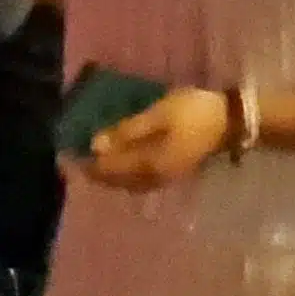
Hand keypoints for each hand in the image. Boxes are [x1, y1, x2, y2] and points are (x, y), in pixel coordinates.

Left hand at [80, 85, 233, 189]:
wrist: (232, 122)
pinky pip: (138, 180)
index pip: (108, 169)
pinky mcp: (172, 172)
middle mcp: (156, 178)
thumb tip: (94, 145)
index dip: (83, 165)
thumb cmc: (193, 112)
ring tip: (87, 161)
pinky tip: (115, 163)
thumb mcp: (158, 115)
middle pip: (116, 181)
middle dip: (91, 172)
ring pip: (127, 183)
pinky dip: (121, 174)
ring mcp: (166, 178)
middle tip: (68, 161)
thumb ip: (126, 131)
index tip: (62, 157)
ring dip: (106, 175)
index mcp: (150, 164)